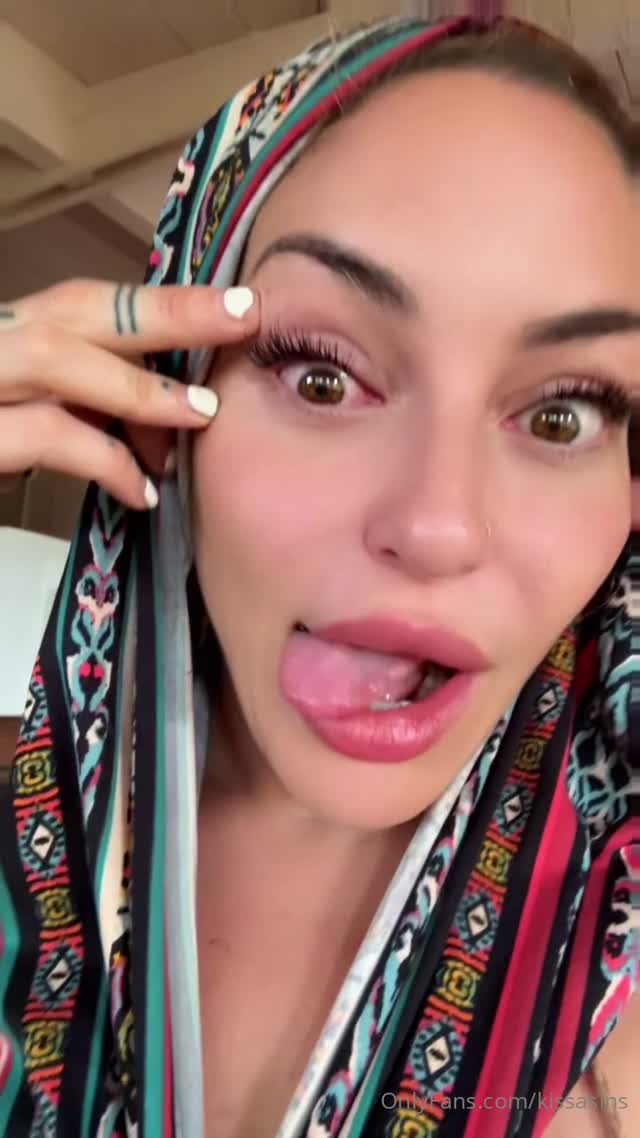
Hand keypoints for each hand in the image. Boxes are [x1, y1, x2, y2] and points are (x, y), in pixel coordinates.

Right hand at [0, 279, 258, 508]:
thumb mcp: (21, 420)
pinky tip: (141, 491)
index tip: (234, 306)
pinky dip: (101, 458)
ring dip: (138, 386)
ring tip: (201, 414)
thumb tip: (159, 425)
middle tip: (244, 315)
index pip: (80, 305)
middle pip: (77, 309)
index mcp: (3, 335)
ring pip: (56, 358)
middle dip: (168, 311)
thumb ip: (74, 409)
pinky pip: (43, 435)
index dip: (159, 303)